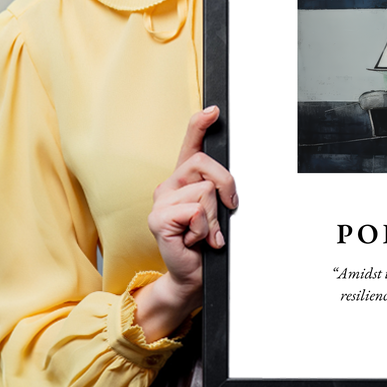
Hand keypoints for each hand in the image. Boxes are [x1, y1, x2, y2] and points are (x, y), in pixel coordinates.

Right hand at [133, 106, 237, 340]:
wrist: (193, 275)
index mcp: (184, 179)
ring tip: (205, 233)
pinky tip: (195, 240)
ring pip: (205, 191)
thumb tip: (229, 183)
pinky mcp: (158, 219)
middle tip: (226, 210)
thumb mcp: (218, 211)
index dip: (200, 124)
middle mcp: (169, 185)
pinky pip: (195, 211)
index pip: (190, 144)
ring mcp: (161, 201)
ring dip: (214, 217)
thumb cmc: (207, 243)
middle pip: (205, 164)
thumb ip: (219, 191)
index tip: (214, 110)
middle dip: (226, 186)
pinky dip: (204, 229)